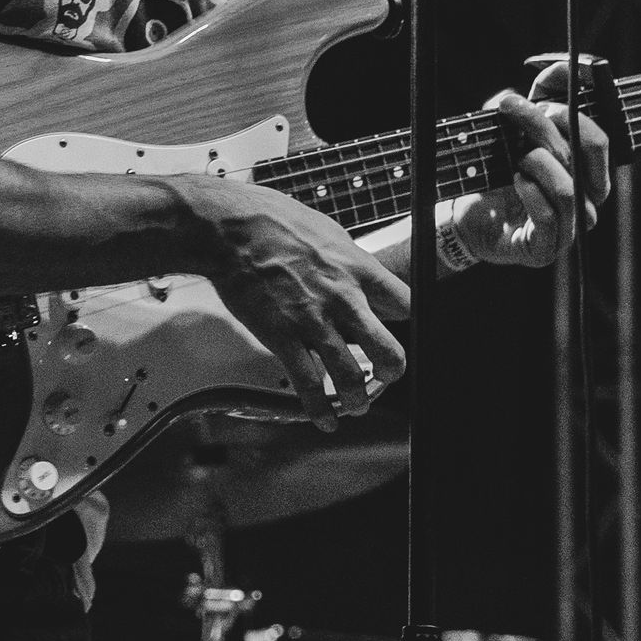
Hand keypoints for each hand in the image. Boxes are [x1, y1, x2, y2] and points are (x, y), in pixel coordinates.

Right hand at [172, 177, 410, 425]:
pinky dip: (319, 409)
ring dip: (358, 399)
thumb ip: (352, 263)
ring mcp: (313, 322)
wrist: (232, 229)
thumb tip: (364, 278)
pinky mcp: (283, 338)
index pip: (406, 305)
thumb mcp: (331, 234)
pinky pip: (308, 384)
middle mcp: (344, 299)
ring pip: (351, 377)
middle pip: (390, 352)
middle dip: (392, 372)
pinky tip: (325, 418)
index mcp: (359, 269)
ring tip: (356, 405)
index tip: (399, 330)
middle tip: (386, 377)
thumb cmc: (276, 223)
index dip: (407, 323)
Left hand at [452, 87, 609, 269]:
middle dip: (550, 125)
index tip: (542, 92)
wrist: (466, 215)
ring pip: (571, 187)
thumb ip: (537, 95)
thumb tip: (561, 67)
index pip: (601, 134)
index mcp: (588, 167)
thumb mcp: (513, 126)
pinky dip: (529, 193)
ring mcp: (571, 225)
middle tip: (516, 111)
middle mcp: (587, 196)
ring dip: (538, 163)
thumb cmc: (497, 169)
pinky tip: (515, 182)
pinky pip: (550, 217)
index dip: (575, 110)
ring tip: (516, 158)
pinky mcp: (546, 247)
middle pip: (590, 152)